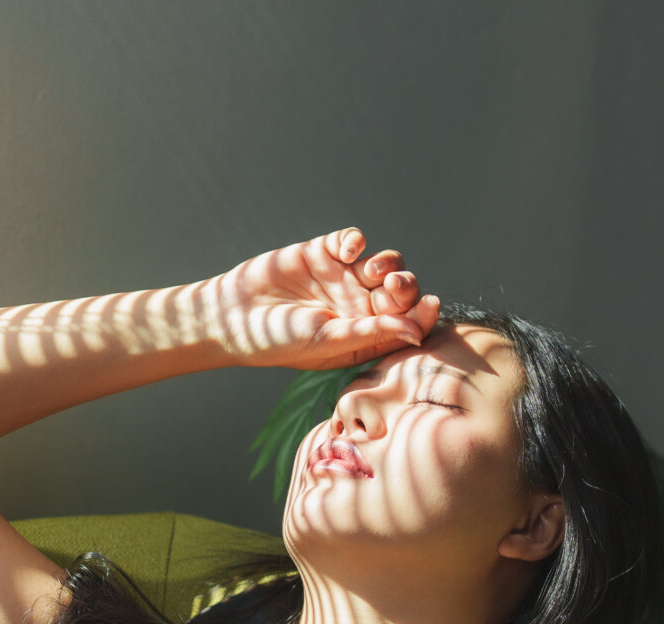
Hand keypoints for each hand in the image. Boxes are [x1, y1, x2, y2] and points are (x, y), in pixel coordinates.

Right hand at [206, 228, 439, 369]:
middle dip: (405, 286)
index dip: (423, 312)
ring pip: (385, 263)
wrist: (234, 316)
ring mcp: (344, 278)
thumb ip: (373, 333)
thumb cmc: (279, 340)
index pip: (407, 322)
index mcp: (366, 335)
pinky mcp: (325, 252)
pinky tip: (345, 251)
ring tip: (370, 270)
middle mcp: (361, 306)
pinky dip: (355, 240)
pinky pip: (353, 240)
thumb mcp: (329, 342)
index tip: (430, 304)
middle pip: (402, 290)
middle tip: (392, 287)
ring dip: (387, 263)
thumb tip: (417, 333)